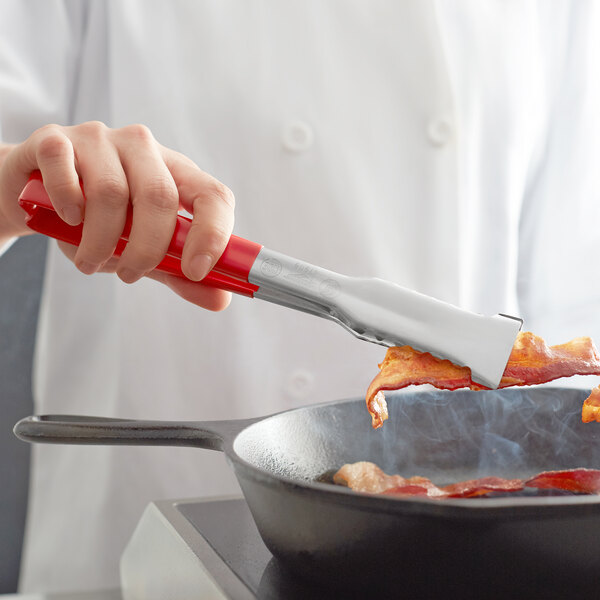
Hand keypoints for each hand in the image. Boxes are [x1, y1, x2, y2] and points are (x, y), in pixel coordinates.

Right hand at [0, 121, 234, 309]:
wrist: (34, 197)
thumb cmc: (98, 223)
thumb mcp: (143, 250)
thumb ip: (178, 272)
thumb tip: (221, 300)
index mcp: (176, 173)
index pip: (213, 195)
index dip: (212, 233)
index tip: (196, 271)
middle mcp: (143, 149)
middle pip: (160, 196)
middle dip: (146, 249)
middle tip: (129, 274)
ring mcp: (100, 140)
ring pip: (111, 191)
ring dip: (100, 242)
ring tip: (90, 262)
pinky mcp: (56, 139)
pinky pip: (65, 169)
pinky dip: (67, 204)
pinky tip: (67, 220)